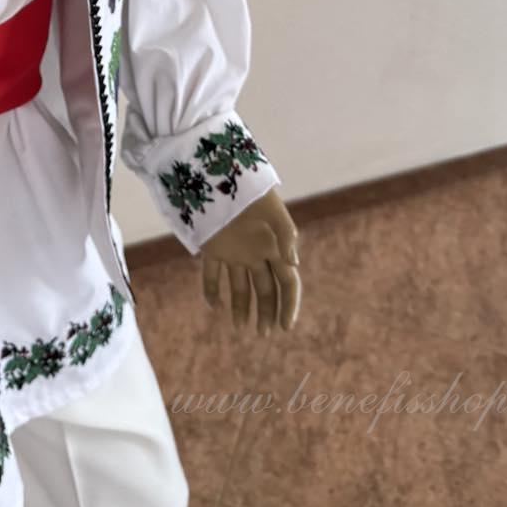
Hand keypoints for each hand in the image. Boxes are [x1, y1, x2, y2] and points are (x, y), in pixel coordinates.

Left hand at [198, 187, 301, 334]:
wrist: (217, 172)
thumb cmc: (249, 189)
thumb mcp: (272, 209)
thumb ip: (285, 234)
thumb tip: (294, 265)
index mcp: (274, 245)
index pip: (287, 282)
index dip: (288, 304)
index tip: (285, 327)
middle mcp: (255, 252)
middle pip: (264, 289)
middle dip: (266, 312)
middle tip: (263, 334)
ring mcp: (234, 252)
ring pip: (239, 286)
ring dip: (241, 307)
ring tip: (241, 328)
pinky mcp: (211, 248)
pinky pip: (211, 275)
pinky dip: (211, 291)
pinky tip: (214, 307)